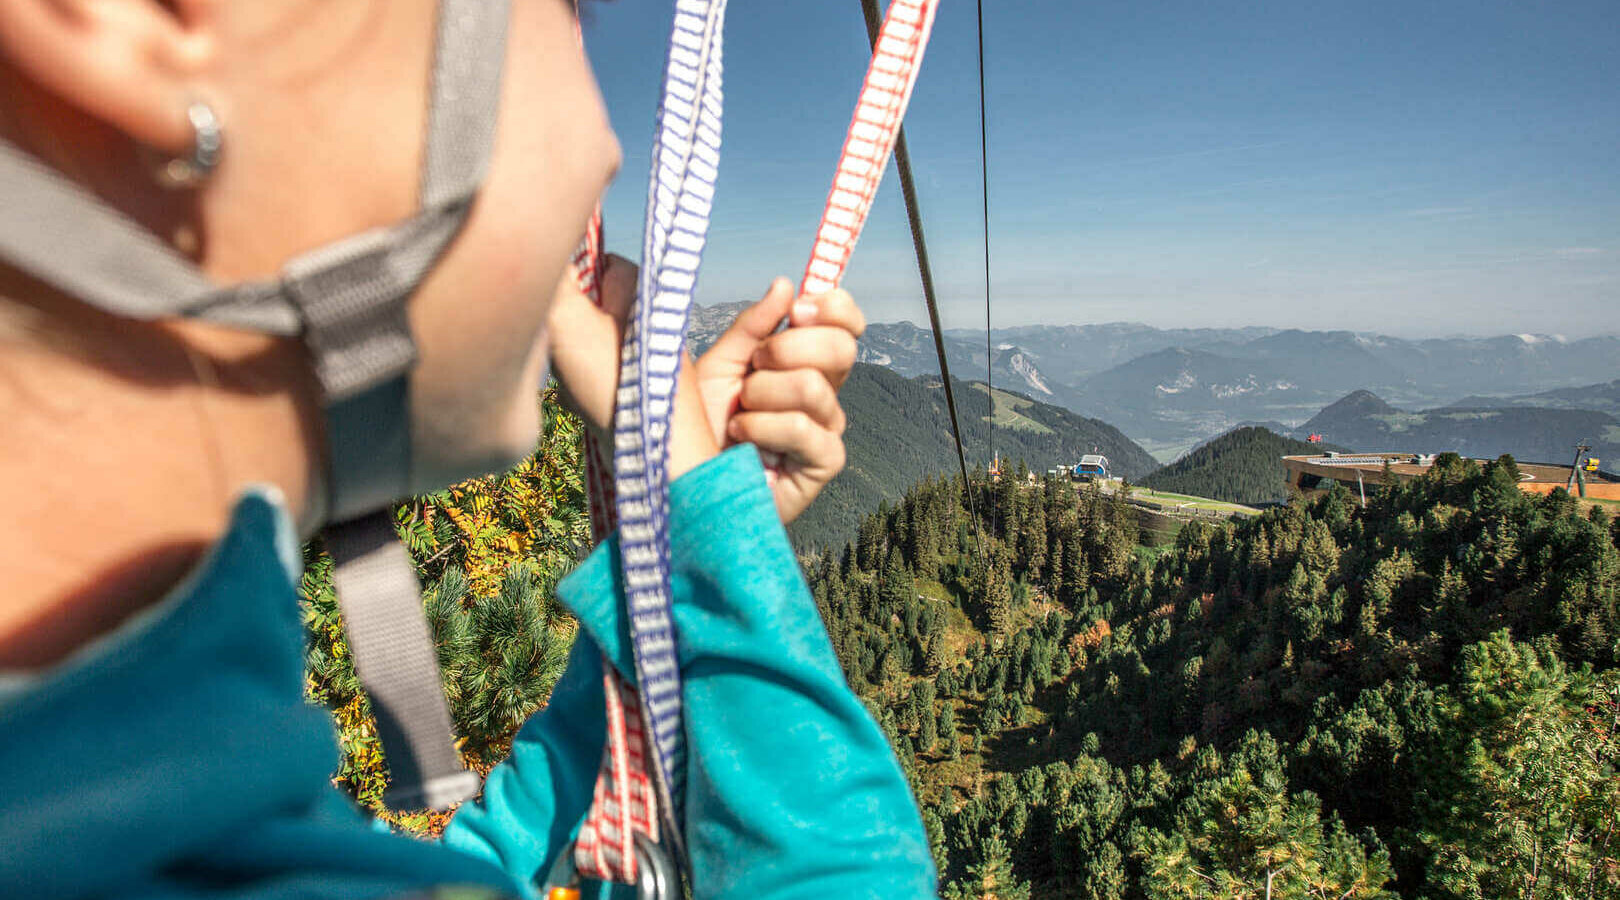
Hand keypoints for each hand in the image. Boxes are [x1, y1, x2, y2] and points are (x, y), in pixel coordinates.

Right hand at [548, 254, 718, 481]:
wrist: (656, 456)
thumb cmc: (616, 384)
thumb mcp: (569, 320)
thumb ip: (548, 280)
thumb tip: (530, 245)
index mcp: (637, 286)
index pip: (591, 259)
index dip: (565, 280)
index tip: (557, 307)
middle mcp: (643, 313)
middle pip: (582, 301)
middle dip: (562, 326)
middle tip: (564, 350)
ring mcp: (640, 350)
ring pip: (582, 340)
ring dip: (567, 360)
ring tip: (578, 380)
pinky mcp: (635, 383)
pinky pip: (593, 374)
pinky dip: (581, 388)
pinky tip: (585, 402)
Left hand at [694, 277, 865, 523]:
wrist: (688, 478)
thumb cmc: (703, 424)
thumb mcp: (721, 364)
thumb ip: (753, 326)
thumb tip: (786, 284)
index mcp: (808, 362)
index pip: (848, 323)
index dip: (831, 307)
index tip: (795, 310)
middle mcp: (826, 393)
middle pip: (840, 348)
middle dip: (785, 349)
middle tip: (752, 370)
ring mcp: (828, 428)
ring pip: (811, 387)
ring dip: (760, 395)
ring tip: (738, 413)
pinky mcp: (824, 463)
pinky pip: (802, 427)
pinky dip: (762, 427)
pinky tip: (742, 437)